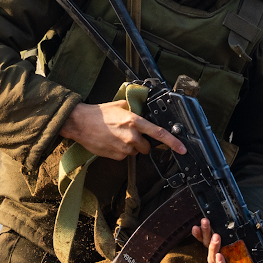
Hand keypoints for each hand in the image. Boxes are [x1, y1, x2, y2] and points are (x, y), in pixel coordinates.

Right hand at [59, 100, 185, 159]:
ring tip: (117, 137)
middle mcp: (131, 136)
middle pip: (147, 147)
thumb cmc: (99, 114)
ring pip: (135, 152)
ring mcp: (123, 148)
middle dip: (142, 142)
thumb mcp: (120, 106)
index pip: (159, 133)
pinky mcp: (116, 156)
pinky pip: (124, 156)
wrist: (80, 123)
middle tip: (129, 134)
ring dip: (130, 146)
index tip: (182, 149)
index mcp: (134, 122)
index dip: (173, 142)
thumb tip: (145, 110)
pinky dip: (120, 151)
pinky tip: (111, 142)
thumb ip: (136, 110)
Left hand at [191, 217, 262, 262]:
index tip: (221, 256)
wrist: (237, 225)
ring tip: (207, 225)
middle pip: (213, 258)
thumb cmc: (247, 233)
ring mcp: (213, 249)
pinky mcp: (205, 240)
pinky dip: (197, 234)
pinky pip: (199, 239)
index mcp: (233, 260)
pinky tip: (195, 227)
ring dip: (205, 237)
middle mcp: (222, 256)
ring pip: (206, 249)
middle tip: (217, 236)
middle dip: (213, 247)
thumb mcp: (257, 230)